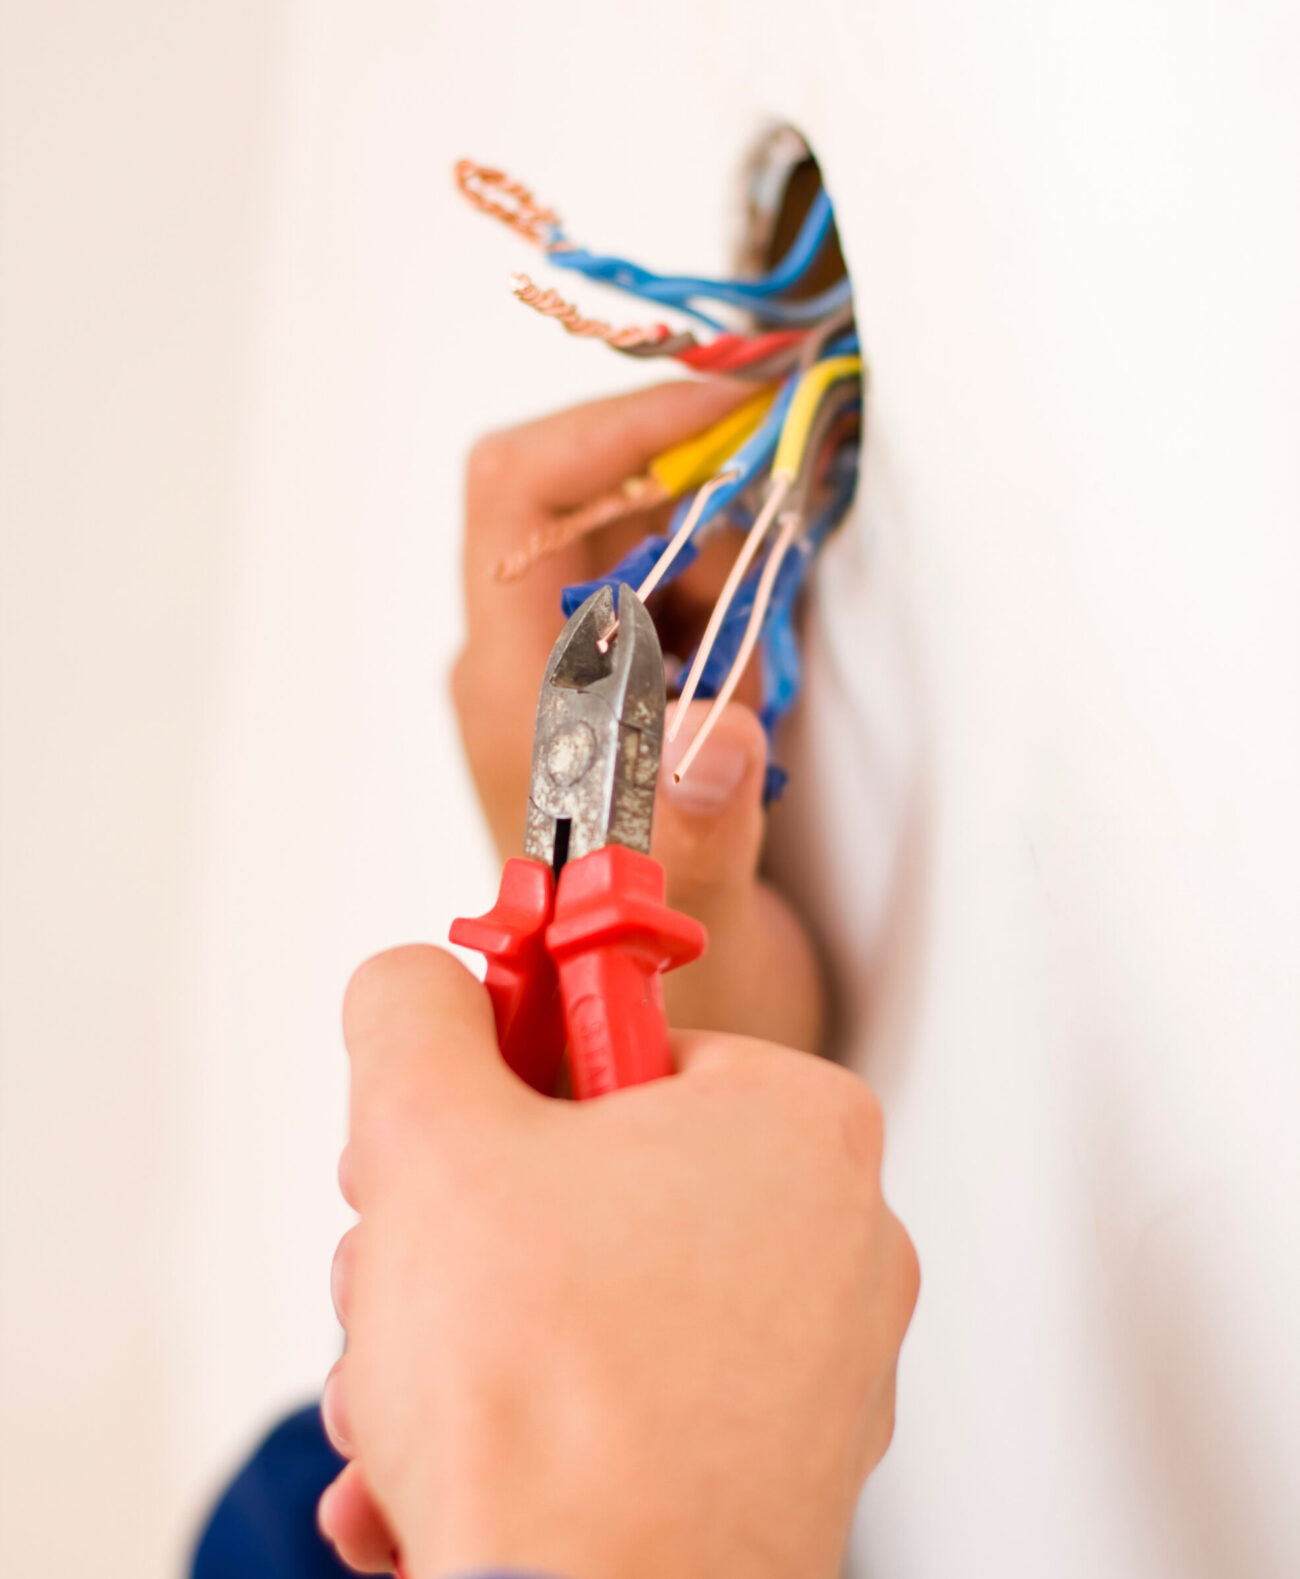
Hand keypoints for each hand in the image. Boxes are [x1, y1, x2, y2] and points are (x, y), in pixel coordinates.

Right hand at [318, 947, 917, 1578]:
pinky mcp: (774, 1472)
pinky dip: (525, 1426)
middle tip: (402, 1267)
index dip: (503, 1075)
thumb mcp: (430, 1134)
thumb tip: (416, 986)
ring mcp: (817, 1367)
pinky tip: (438, 1472)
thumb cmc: (546, 1399)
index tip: (453, 1115)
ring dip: (466, 1340)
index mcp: (794, 1124)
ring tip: (405, 1397)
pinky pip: (627, 1404)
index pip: (618, 1038)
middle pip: (595, 1178)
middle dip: (461, 1231)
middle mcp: (836, 1238)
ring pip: (594, 1300)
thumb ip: (415, 1014)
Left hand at [451, 381, 823, 1052]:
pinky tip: (764, 674)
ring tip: (772, 645)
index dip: (617, 426)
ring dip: (724, 553)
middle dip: (697, 490)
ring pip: (641, 541)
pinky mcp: (626, 703)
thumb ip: (697, 835)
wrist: (645, 1051)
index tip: (734, 415)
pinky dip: (735, 597)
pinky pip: (678, 597)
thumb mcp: (693, 935)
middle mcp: (530, 674)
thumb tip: (714, 734)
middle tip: (789, 532)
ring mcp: (577, 685)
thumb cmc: (650, 1002)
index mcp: (516, 700)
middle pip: (587, 497)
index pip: (520, 495)